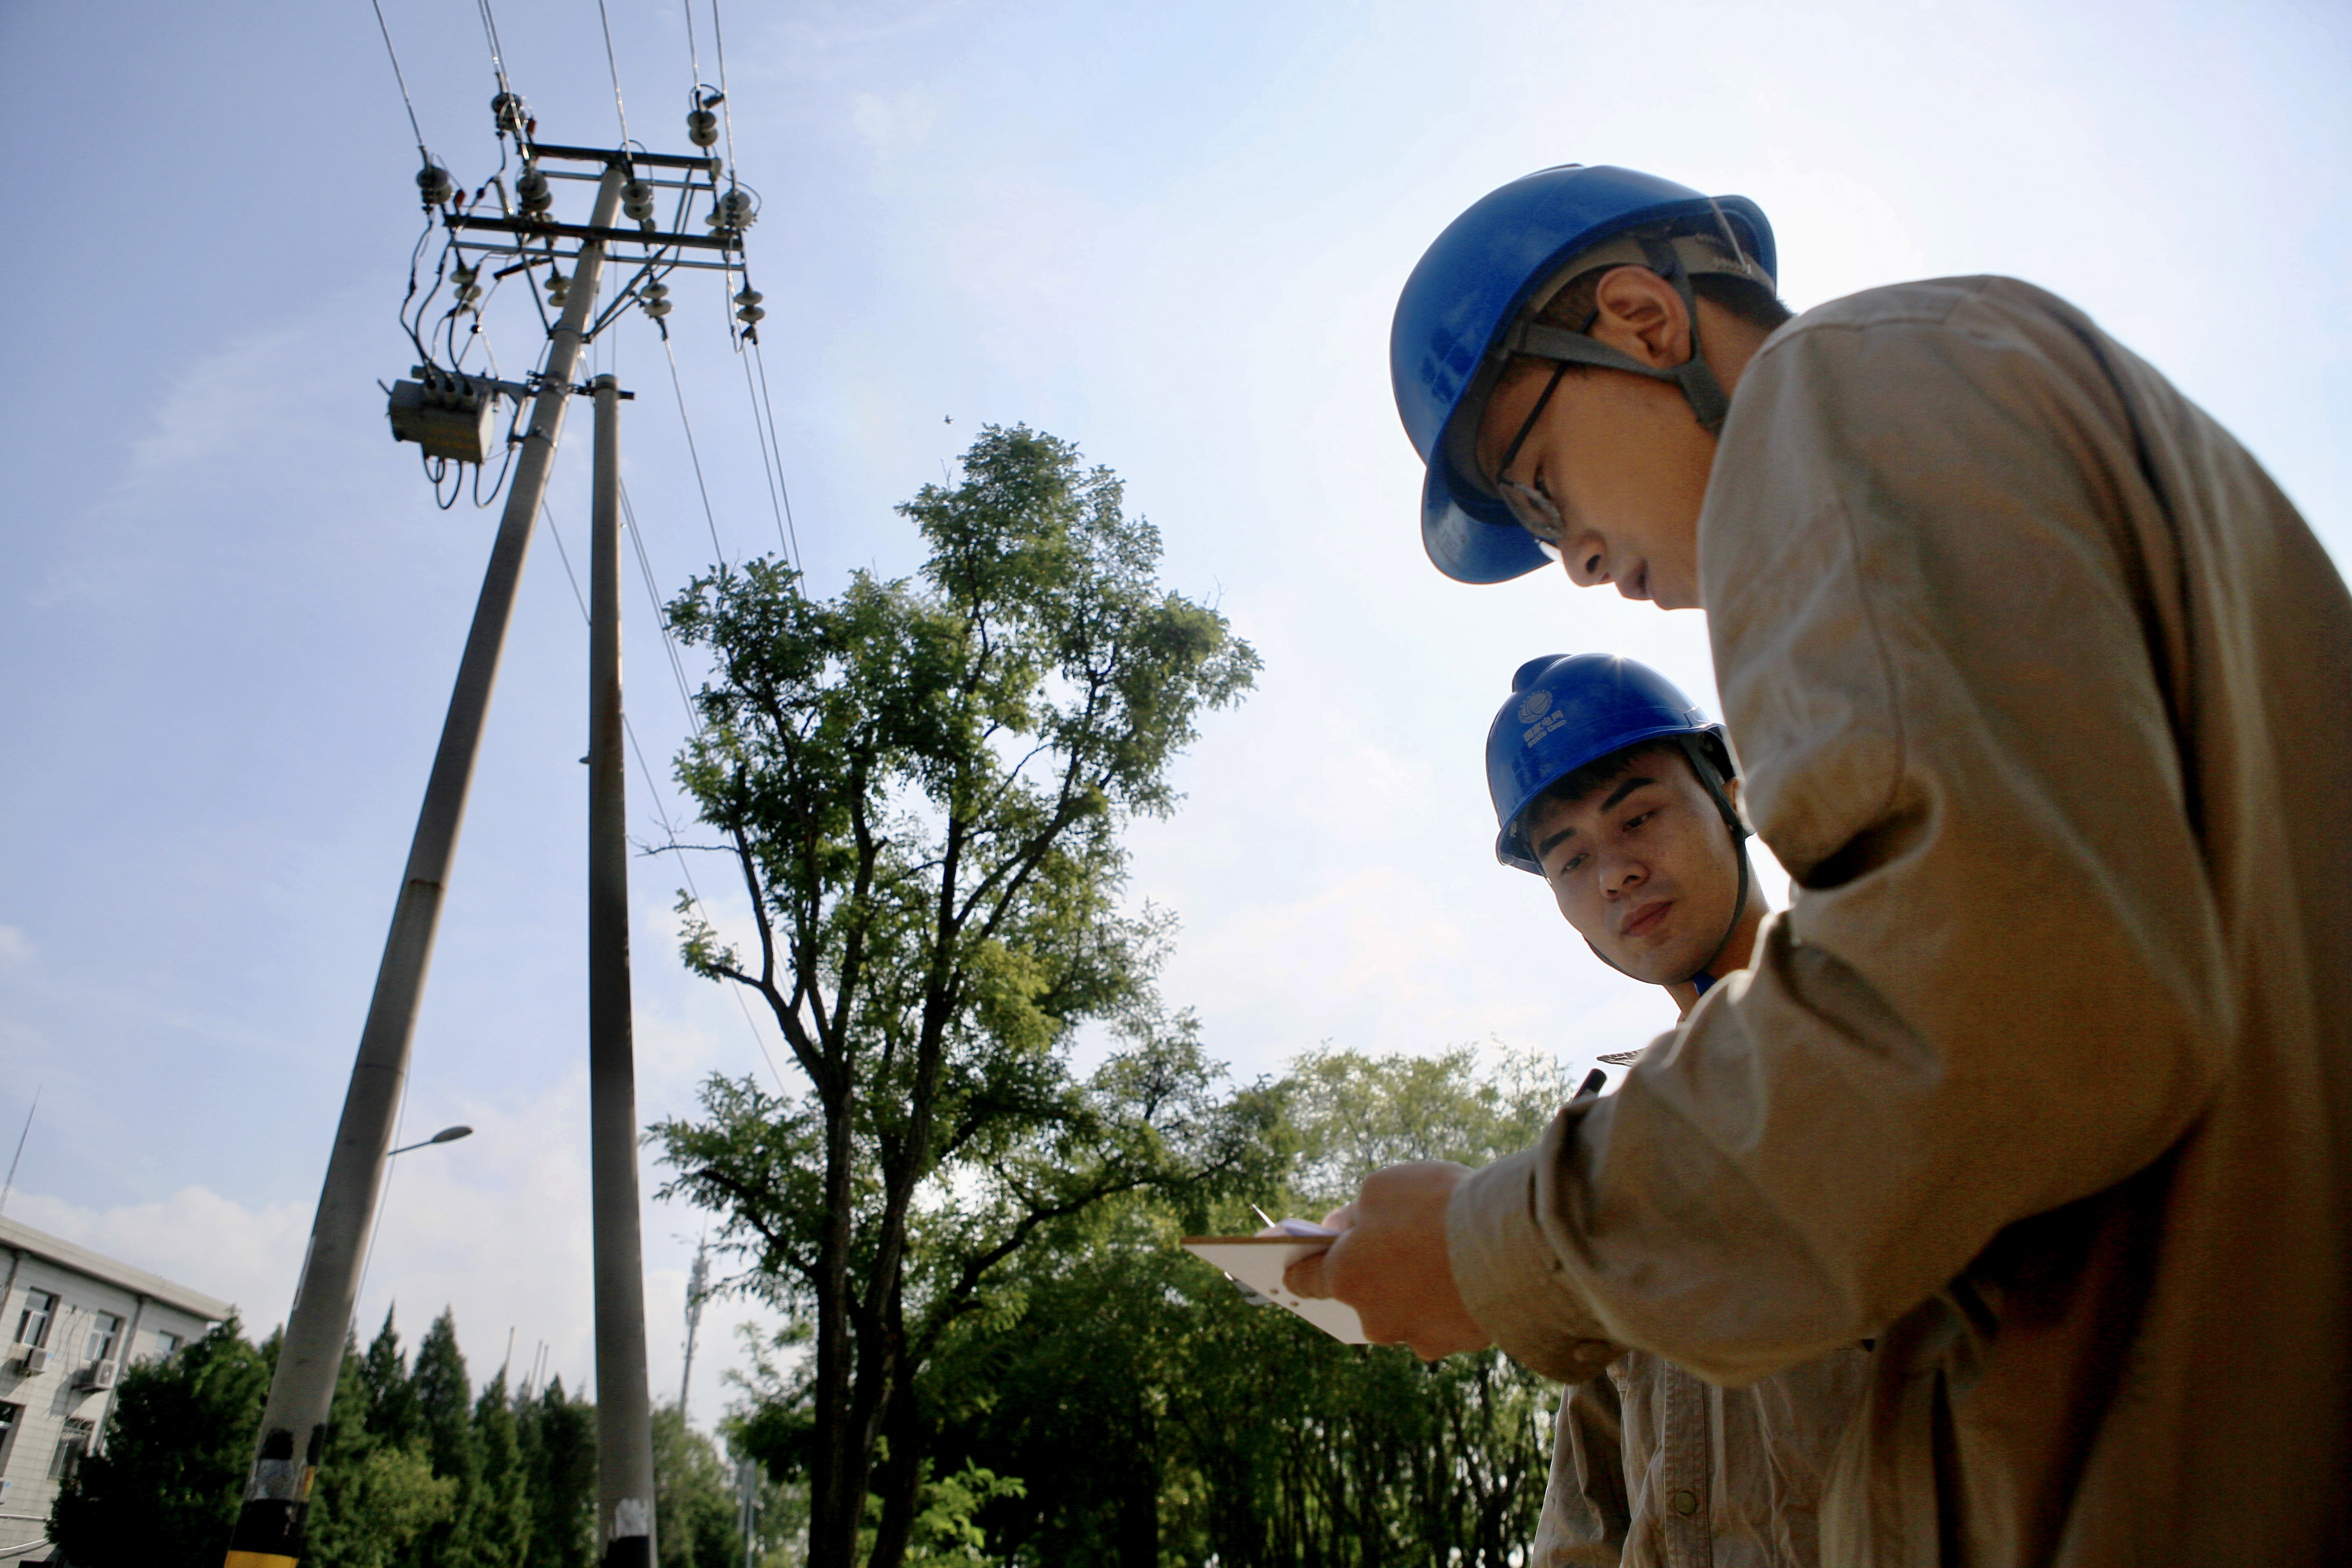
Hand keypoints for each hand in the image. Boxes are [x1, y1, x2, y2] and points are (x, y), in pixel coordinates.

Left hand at [1284, 1161, 1491, 1361]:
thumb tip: (1343, 1230)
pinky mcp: (1463, 1342)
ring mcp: (1421, 1337)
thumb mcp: (1381, 1188)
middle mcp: (1377, 1320)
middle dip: (1374, 1271)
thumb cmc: (1436, 1207)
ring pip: (1409, 1310)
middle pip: (1365, 1295)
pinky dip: (1455, 1296)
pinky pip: (1450, 1316)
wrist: (1510, 1241)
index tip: (1292, 1264)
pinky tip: (1471, 1269)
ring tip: (1441, 1252)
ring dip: (1417, 1287)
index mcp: (1346, 1280)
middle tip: (1396, 1241)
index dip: (1300, 1266)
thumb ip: (1353, 1212)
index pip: (1306, 1280)